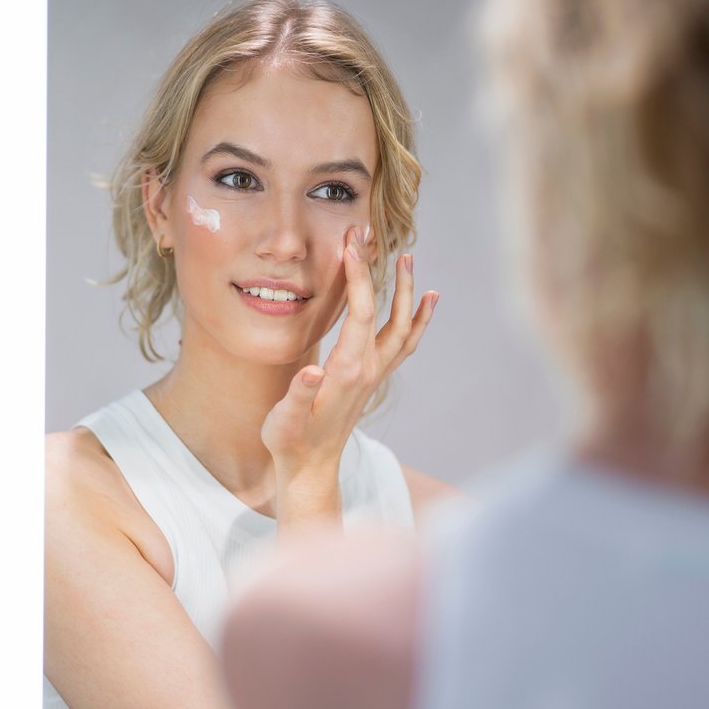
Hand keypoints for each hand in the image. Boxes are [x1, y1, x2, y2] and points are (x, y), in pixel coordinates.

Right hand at [262, 224, 438, 529]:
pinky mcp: (372, 380)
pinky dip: (416, 321)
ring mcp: (374, 375)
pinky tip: (424, 305)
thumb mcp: (285, 422)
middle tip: (379, 240)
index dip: (358, 276)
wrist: (311, 468)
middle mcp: (368, 370)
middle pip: (388, 314)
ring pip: (402, 329)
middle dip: (386, 275)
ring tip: (411, 262)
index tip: (352, 243)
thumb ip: (298, 396)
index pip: (362, 313)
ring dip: (408, 294)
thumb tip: (309, 371)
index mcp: (346, 371)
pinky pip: (403, 345)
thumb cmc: (291, 442)